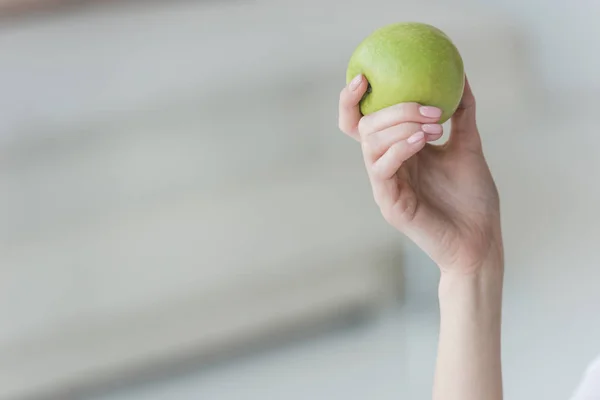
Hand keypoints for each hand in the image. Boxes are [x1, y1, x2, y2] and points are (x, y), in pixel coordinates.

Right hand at [338, 74, 502, 272]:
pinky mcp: (389, 204)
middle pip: (365, 128)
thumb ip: (461, 114)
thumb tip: (462, 76)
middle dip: (393, 109)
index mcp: (397, 152)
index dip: (354, 101)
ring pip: (370, 145)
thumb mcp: (468, 146)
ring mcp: (385, 187)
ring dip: (399, 126)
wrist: (480, 240)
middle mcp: (386, 167)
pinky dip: (399, 149)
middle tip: (427, 107)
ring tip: (432, 124)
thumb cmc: (472, 198)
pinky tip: (423, 140)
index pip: (363, 123)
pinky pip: (382, 169)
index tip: (365, 76)